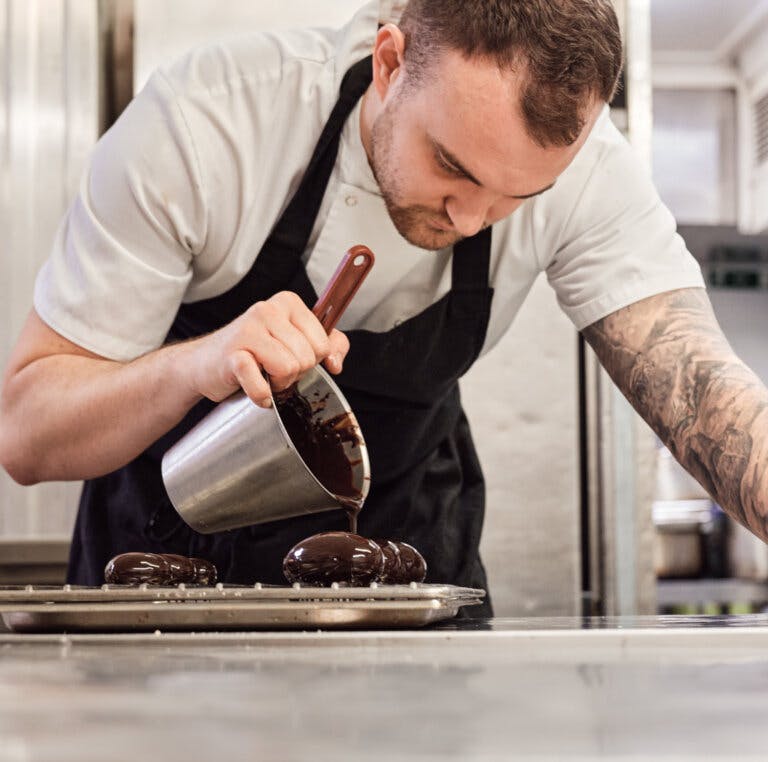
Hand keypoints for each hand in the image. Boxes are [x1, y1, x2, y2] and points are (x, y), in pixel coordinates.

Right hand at [185, 291, 349, 406]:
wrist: (205, 364)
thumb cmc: (255, 353)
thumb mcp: (295, 342)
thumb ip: (329, 345)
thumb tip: (335, 363)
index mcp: (288, 303)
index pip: (323, 343)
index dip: (311, 360)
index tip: (291, 357)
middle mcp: (268, 310)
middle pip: (307, 358)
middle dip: (295, 373)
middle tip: (273, 369)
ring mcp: (248, 330)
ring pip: (289, 369)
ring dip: (278, 384)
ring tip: (263, 375)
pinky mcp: (232, 355)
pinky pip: (262, 385)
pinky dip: (261, 396)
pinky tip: (255, 389)